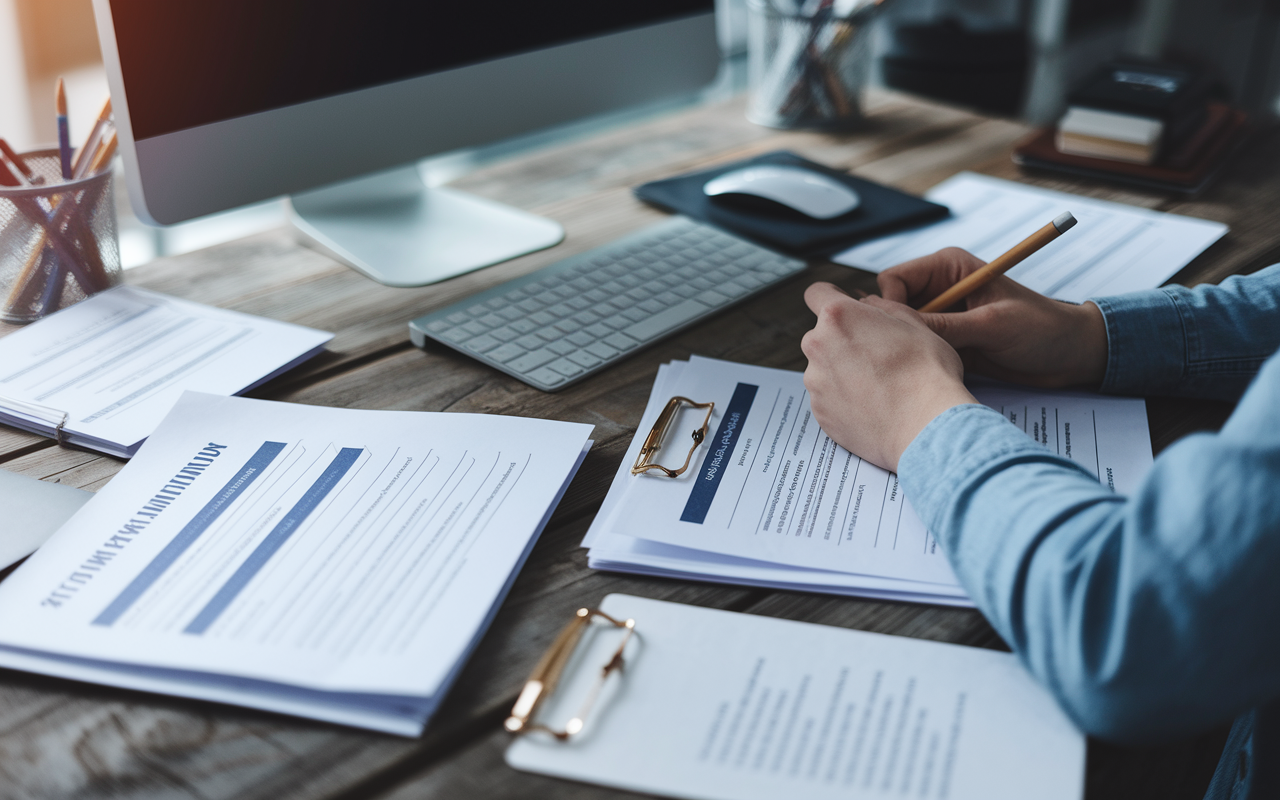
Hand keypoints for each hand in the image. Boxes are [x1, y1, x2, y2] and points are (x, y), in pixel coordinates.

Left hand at [802, 282, 975, 472]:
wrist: (926, 425)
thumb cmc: (927, 373)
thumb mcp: (915, 323)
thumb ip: (882, 308)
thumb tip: (867, 305)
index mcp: (838, 317)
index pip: (816, 293)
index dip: (831, 298)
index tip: (842, 309)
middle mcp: (818, 347)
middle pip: (821, 335)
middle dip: (842, 340)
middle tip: (875, 355)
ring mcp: (815, 382)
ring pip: (824, 368)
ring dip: (842, 372)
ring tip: (878, 386)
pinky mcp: (819, 412)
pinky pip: (828, 398)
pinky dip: (844, 400)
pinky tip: (872, 405)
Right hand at [878, 248, 1108, 387]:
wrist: (1070, 355)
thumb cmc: (1042, 328)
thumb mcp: (991, 325)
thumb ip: (944, 326)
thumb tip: (899, 329)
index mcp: (948, 267)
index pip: (893, 280)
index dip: (892, 305)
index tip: (906, 331)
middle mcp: (940, 288)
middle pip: (891, 306)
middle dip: (898, 329)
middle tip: (918, 351)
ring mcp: (942, 317)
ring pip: (901, 331)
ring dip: (911, 347)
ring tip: (932, 363)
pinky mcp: (948, 341)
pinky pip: (918, 349)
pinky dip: (921, 361)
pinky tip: (937, 371)